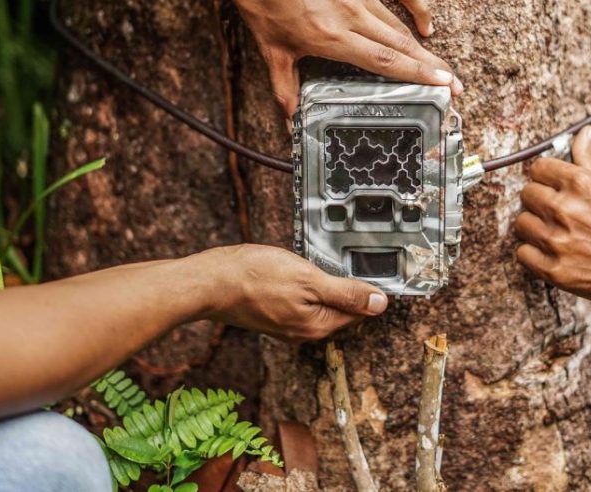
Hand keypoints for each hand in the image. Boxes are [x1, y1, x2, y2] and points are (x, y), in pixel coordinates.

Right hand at [200, 244, 387, 342]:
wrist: (210, 282)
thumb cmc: (254, 278)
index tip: (370, 266)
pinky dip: (306, 287)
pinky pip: (302, 303)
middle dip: (346, 288)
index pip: (360, 312)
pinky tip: (298, 271)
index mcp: (318, 327)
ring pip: (320, 305)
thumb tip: (380, 303)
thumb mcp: (308, 279)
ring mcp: (287, 325)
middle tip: (345, 259)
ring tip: (319, 262)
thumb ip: (346, 293)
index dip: (368, 289)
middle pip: (340, 310)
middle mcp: (304, 332)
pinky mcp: (273, 315)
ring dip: (325, 286)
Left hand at [214, 0, 461, 116]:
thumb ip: (285, 89)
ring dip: (423, 44)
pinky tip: (424, 22)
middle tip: (454, 85)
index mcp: (331, 38)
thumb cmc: (259, 1)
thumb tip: (291, 123)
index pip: (384, 62)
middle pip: (400, 45)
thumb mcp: (272, 51)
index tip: (442, 87)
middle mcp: (349, 14)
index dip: (417, 76)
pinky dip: (415, 4)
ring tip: (440, 63)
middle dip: (431, 67)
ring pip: (399, 21)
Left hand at [513, 126, 590, 312]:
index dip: (546, 177)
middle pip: (527, 194)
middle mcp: (564, 209)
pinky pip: (522, 253)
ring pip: (521, 223)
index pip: (538, 168)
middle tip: (557, 212)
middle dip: (540, 201)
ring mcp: (557, 241)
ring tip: (555, 232)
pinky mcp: (554, 270)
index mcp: (579, 183)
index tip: (553, 186)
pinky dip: (533, 253)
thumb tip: (584, 131)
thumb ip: (590, 157)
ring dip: (535, 227)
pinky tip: (551, 251)